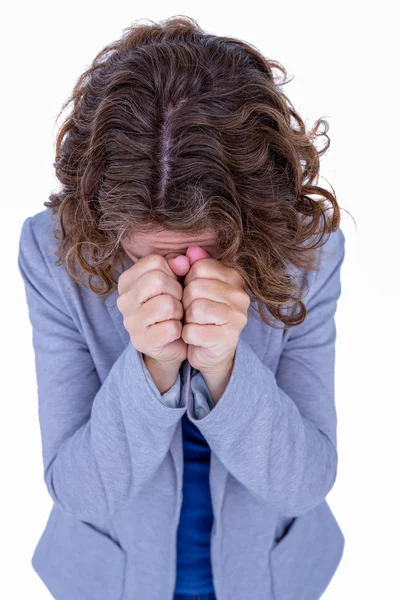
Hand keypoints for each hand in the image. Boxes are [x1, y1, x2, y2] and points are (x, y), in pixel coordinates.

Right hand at [117, 253, 187, 369]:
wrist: (171, 342)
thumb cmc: (172, 305)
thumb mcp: (175, 279)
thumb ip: (179, 264)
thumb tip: (184, 261)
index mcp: (127, 280)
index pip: (155, 261)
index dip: (172, 271)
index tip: (173, 284)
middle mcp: (123, 300)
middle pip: (158, 280)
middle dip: (177, 290)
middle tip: (178, 301)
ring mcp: (130, 323)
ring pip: (166, 304)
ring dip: (179, 310)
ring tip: (176, 316)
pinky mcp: (143, 342)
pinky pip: (172, 328)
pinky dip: (180, 329)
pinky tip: (174, 331)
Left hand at [181, 249, 250, 373]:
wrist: (211, 350)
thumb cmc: (202, 315)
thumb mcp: (197, 287)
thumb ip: (194, 266)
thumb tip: (191, 250)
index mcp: (234, 278)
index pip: (200, 267)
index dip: (188, 280)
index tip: (194, 293)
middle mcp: (240, 296)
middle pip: (196, 287)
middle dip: (186, 301)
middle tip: (192, 312)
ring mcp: (237, 318)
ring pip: (196, 309)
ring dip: (187, 318)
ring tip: (195, 323)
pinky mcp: (228, 338)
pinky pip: (193, 331)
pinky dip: (188, 335)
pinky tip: (196, 336)